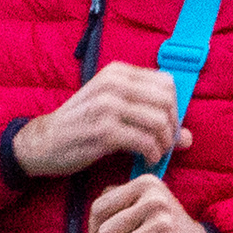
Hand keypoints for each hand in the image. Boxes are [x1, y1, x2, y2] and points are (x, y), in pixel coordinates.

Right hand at [10, 62, 185, 179]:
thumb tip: (189, 137)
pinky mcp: (104, 131)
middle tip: (164, 144)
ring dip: (164, 143)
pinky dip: (152, 154)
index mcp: (117, 72)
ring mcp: (108, 106)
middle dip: (172, 126)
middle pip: (166, 101)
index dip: (174, 107)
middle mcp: (113, 84)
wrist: (44, 141)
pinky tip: (147, 160)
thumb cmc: (81, 125)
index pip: (166, 82)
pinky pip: (145, 141)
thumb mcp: (113, 110)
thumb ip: (149, 116)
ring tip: (155, 153)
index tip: (167, 126)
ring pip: (159, 121)